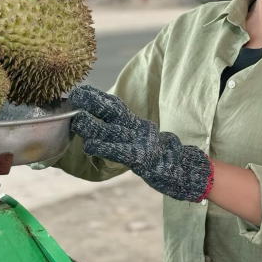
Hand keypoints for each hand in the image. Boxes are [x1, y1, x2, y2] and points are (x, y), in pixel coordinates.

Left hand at [68, 85, 212, 202]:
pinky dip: (104, 147)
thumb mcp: (140, 142)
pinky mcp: (142, 158)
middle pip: (114, 112)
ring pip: (113, 131)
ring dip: (94, 126)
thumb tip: (97, 129)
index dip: (98, 97)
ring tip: (77, 121)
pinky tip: (90, 146)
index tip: (80, 90)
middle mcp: (138, 129)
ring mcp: (141, 143)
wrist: (186, 171)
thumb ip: (123, 135)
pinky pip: (120, 151)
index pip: (115, 106)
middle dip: (94, 103)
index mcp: (137, 124)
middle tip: (75, 96)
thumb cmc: (159, 159)